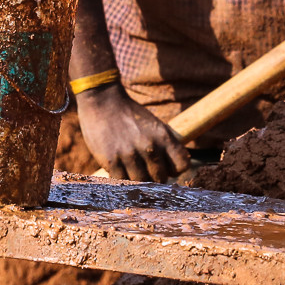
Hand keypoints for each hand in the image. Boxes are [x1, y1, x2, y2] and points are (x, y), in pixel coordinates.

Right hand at [75, 82, 190, 180]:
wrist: (102, 102)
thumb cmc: (130, 115)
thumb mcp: (154, 124)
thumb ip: (167, 145)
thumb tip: (177, 168)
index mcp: (163, 136)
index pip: (182, 165)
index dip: (174, 169)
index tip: (166, 167)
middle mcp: (149, 147)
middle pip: (160, 178)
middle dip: (154, 176)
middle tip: (146, 170)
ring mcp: (130, 155)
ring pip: (141, 182)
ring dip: (138, 180)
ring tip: (132, 170)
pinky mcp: (112, 161)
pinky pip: (122, 181)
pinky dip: (122, 179)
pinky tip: (120, 169)